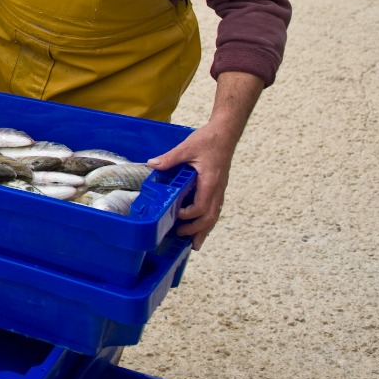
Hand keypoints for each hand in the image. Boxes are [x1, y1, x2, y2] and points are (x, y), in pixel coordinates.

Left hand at [146, 124, 236, 250]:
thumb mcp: (187, 147)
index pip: (203, 205)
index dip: (190, 214)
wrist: (225, 134)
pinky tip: (201, 228)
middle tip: (180, 235)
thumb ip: (170, 158)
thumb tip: (153, 164)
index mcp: (210, 181)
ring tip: (194, 244)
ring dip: (204, 230)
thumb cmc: (208, 140)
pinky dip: (208, 221)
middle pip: (210, 216)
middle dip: (197, 229)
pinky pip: (215, 209)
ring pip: (214, 215)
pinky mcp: (218, 188)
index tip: (177, 215)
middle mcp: (217, 189)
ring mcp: (219, 190)